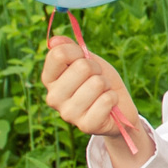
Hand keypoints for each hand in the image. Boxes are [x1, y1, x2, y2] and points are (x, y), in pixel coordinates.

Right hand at [42, 37, 152, 159]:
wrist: (118, 107)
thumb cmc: (99, 80)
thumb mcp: (86, 60)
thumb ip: (70, 48)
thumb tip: (54, 41)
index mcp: (49, 79)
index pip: (59, 54)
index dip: (79, 53)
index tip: (85, 61)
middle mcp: (53, 97)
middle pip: (82, 67)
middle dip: (97, 70)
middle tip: (97, 81)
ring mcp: (68, 113)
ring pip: (97, 83)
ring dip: (106, 86)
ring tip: (102, 94)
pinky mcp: (86, 126)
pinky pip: (106, 100)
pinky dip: (113, 99)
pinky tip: (108, 106)